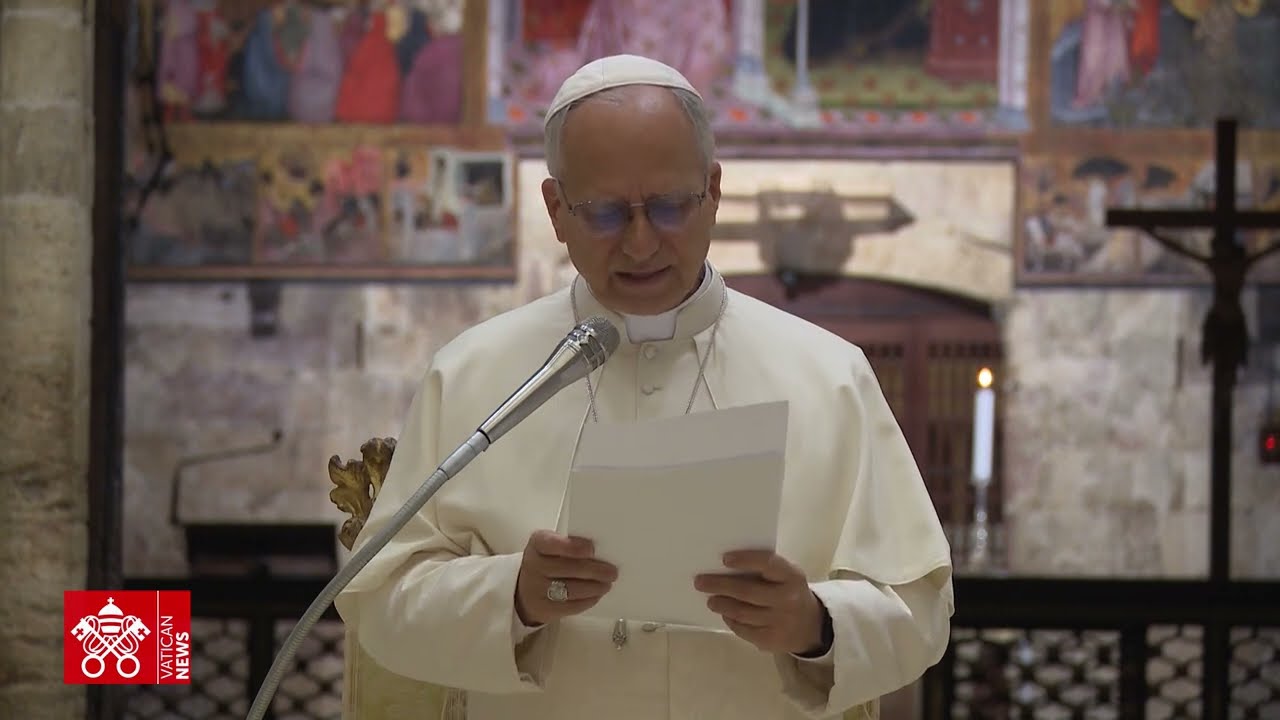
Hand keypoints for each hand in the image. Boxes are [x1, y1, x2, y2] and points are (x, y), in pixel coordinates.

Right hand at [515, 530, 617, 626]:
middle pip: (567, 568)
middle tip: (612, 572)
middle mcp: (534, 565)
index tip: (591, 549)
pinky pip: (570, 606)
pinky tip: (596, 595)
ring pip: (571, 589)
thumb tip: (602, 553)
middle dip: (593, 570)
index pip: (552, 543)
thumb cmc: (547, 562)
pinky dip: (587, 601)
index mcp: (538, 544)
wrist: (524, 590)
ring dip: (594, 587)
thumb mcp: (551, 547)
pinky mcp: (544, 609)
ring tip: (606, 584)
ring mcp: (537, 589)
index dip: (572, 547)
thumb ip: (571, 545)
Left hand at [694, 550, 826, 655]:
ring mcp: (779, 621)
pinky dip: (731, 620)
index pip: (768, 563)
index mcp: (792, 576)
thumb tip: (724, 566)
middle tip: (700, 582)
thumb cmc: (789, 591)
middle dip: (720, 585)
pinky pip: (743, 629)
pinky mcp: (771, 640)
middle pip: (747, 591)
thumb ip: (764, 570)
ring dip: (722, 604)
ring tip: (711, 600)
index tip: (724, 559)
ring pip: (742, 612)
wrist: (811, 626)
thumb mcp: (785, 576)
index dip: (746, 560)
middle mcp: (787, 598)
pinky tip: (725, 613)